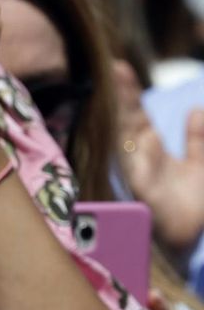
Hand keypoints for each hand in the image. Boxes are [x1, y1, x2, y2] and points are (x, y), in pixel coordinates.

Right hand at [114, 60, 203, 254]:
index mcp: (153, 156)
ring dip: (120, 112)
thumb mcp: (202, 166)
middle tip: (114, 67)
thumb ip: (198, 140)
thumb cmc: (195, 209)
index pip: (136, 118)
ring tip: (115, 81)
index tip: (119, 67)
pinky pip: (134, 164)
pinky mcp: (144, 191)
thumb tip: (195, 109)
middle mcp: (142, 164)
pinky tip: (132, 123)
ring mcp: (140, 177)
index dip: (128, 93)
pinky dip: (130, 145)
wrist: (196, 242)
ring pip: (126, 138)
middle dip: (121, 96)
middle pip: (127, 123)